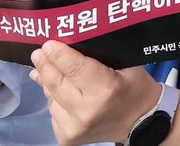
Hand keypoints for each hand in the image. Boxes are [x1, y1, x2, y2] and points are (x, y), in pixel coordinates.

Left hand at [30, 41, 160, 145]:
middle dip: (45, 65)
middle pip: (56, 83)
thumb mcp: (127, 64)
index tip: (47, 43)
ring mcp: (74, 128)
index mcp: (105, 90)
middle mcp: (86, 112)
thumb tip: (66, 45)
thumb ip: (98, 54)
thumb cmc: (135, 88)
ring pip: (51, 97)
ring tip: (56, 73)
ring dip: (50, 84)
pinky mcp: (67, 137)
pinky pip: (53, 112)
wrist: (141, 124)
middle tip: (38, 52)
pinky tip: (65, 96)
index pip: (74, 68)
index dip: (58, 54)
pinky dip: (56, 101)